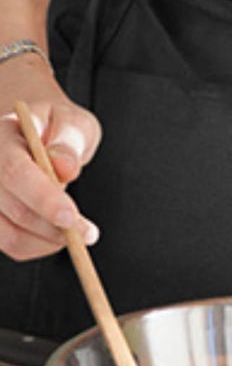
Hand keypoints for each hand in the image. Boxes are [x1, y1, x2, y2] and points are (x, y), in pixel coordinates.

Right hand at [0, 95, 101, 260]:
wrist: (34, 130)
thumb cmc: (55, 124)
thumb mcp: (71, 121)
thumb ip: (68, 141)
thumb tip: (64, 168)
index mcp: (2, 137)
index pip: (15, 173)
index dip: (43, 198)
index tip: (72, 217)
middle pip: (13, 209)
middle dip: (54, 226)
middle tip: (88, 234)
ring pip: (9, 236)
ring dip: (48, 240)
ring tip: (78, 232)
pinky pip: (10, 243)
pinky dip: (38, 244)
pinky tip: (58, 232)